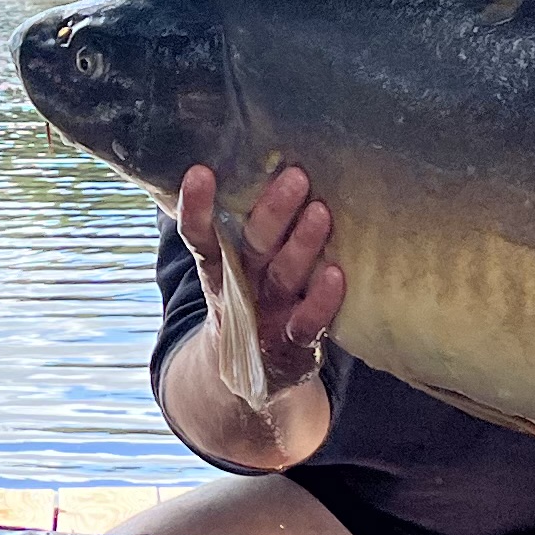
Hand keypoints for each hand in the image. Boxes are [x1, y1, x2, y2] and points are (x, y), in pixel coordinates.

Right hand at [176, 162, 343, 393]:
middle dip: (272, 213)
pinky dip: (321, 301)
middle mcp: (241, 290)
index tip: (199, 173)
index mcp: (220, 269)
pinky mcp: (294, 345)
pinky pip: (307, 322)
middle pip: (252, 247)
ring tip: (321, 212)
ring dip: (301, 246)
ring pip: (282, 278)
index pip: (201, 236)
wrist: (255, 378)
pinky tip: (337, 274)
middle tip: (295, 176)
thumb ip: (240, 226)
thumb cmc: (254, 301)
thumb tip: (246, 156)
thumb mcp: (236, 270)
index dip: (197, 208)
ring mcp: (268, 318)